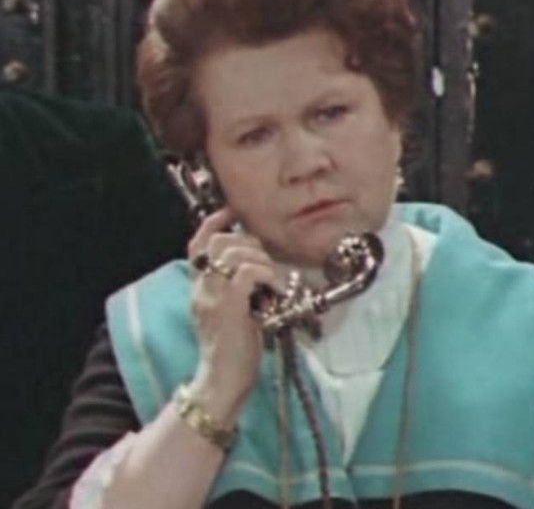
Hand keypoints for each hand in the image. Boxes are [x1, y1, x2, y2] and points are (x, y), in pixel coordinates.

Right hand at [186, 207, 279, 424]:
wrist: (222, 382)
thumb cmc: (233, 349)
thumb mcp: (234, 312)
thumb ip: (237, 289)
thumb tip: (257, 266)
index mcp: (201, 288)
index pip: (197, 244)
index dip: (214, 223)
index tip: (232, 214)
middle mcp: (201, 288)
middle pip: (218, 242)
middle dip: (246, 242)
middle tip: (264, 261)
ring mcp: (212, 297)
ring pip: (233, 254)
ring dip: (259, 259)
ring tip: (270, 278)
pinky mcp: (228, 307)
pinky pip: (247, 273)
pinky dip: (265, 274)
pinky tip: (274, 288)